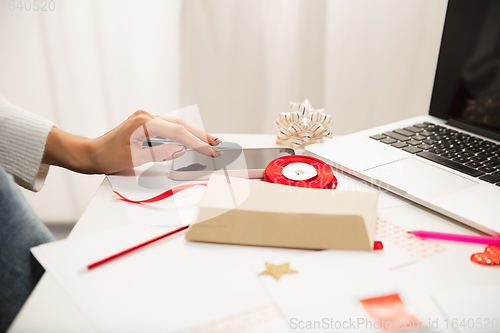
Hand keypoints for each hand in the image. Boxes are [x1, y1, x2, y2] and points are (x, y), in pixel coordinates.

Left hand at [42, 110, 220, 173]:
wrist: (92, 154)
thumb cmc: (108, 157)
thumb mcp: (135, 159)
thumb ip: (160, 153)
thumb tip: (180, 150)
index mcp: (143, 122)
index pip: (177, 131)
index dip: (196, 141)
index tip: (210, 150)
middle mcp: (146, 116)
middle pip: (180, 124)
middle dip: (200, 134)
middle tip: (217, 143)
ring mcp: (146, 119)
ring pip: (176, 124)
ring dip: (193, 134)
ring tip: (210, 142)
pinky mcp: (146, 125)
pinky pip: (169, 128)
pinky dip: (182, 134)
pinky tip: (192, 140)